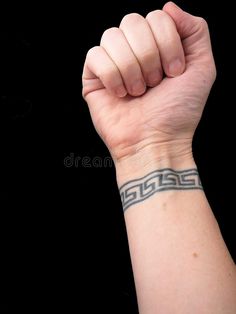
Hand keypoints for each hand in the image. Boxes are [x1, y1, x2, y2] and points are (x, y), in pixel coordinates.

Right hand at [82, 2, 215, 163]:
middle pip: (132, 21)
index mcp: (158, 45)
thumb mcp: (202, 69)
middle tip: (154, 84)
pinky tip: (120, 94)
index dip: (168, 44)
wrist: (156, 142)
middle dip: (149, 56)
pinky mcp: (93, 77)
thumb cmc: (178, 111)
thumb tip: (168, 6)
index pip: (158, 16)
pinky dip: (112, 77)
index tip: (174, 73)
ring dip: (131, 68)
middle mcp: (134, 50)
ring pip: (112, 36)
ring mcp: (112, 62)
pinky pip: (95, 56)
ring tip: (138, 92)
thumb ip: (196, 31)